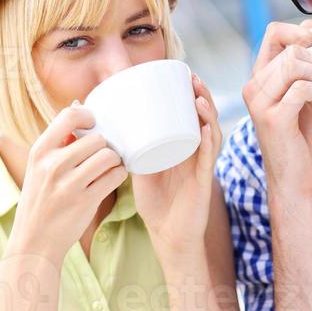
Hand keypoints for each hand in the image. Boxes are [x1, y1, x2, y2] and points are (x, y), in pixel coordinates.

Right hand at [11, 104, 127, 262]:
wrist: (34, 242)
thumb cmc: (40, 201)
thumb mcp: (38, 168)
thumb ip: (59, 141)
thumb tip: (78, 106)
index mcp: (39, 152)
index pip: (69, 116)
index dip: (89, 117)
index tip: (95, 125)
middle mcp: (52, 165)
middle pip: (96, 138)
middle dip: (105, 146)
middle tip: (104, 155)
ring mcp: (68, 184)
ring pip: (108, 156)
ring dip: (115, 161)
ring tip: (109, 167)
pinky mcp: (85, 201)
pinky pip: (115, 176)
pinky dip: (119, 175)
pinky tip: (112, 179)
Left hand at [131, 75, 221, 265]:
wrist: (167, 237)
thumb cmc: (155, 203)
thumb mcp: (138, 168)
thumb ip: (127, 149)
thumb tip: (101, 127)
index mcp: (183, 146)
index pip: (192, 114)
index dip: (192, 93)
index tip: (183, 74)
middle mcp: (196, 152)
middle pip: (205, 117)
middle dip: (201, 95)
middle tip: (191, 77)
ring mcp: (201, 165)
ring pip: (210, 132)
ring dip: (207, 112)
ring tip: (197, 96)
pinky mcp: (202, 181)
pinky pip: (208, 157)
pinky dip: (207, 141)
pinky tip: (204, 127)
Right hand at [243, 20, 311, 194]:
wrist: (293, 177)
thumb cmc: (299, 136)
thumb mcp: (305, 95)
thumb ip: (308, 69)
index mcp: (259, 77)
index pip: (274, 32)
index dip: (302, 32)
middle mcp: (253, 86)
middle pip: (292, 49)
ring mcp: (260, 102)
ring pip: (295, 64)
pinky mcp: (273, 118)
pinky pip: (303, 88)